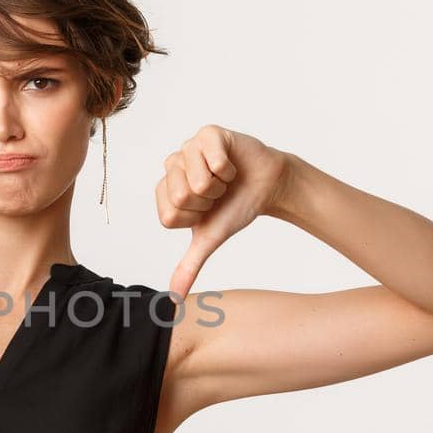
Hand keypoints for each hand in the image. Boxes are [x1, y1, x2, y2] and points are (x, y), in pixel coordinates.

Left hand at [154, 124, 292, 300]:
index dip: (196, 218)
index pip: (169, 215)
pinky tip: (232, 165)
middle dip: (209, 201)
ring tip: (225, 180)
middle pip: (181, 196)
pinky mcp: (208, 133)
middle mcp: (171, 166)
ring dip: (220, 185)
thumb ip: (189, 266)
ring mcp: (188, 147)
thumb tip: (175, 299)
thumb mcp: (209, 239)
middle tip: (218, 194)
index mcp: (165, 190)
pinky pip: (212, 160)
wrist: (267, 187)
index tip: (208, 209)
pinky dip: (229, 170)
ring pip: (197, 180)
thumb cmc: (235, 208)